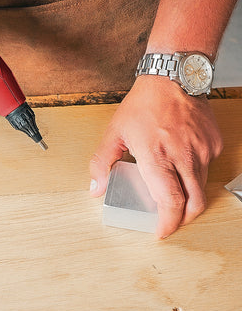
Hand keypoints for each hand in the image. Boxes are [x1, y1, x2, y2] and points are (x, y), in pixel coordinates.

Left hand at [89, 75, 222, 237]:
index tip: (161, 231)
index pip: (170, 202)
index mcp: (157, 156)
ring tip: (174, 191)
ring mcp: (203, 150)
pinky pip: (207, 168)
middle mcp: (185, 156)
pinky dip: (195, 174)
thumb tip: (96, 188)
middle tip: (170, 220)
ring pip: (202, 186)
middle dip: (183, 219)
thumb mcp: (115, 132)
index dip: (168, 223)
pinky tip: (181, 163)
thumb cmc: (144, 104)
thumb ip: (102, 162)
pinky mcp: (214, 144)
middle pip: (195, 203)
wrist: (172, 78)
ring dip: (189, 196)